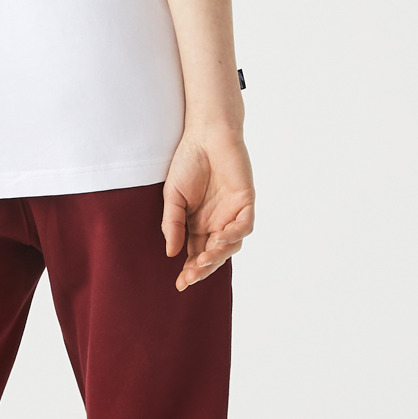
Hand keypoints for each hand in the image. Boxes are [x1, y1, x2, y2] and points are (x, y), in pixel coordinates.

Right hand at [162, 125, 254, 290]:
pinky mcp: (246, 202)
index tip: (180, 284)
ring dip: (218, 255)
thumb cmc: (187, 162)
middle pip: (213, 254)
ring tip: (203, 259)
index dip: (189, 270)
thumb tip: (171, 253)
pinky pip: (244, 226)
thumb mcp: (172, 196)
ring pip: (231, 245)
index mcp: (197, 223)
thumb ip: (172, 224)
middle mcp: (216, 222)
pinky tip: (220, 239)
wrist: (206, 134)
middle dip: (203, 268)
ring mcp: (232, 213)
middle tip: (190, 277)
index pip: (195, 253)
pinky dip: (234, 235)